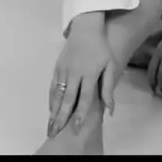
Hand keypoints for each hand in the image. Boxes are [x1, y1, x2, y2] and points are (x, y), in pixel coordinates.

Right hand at [48, 14, 116, 137]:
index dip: (80, 113)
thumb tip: (110, 109)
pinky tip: (51, 110)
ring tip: (51, 126)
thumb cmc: (101, 48)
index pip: (84, 97)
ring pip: (57, 95)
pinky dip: (51, 100)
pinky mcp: (57, 68)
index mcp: (89, 73)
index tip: (76, 127)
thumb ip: (108, 88)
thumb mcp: (110, 65)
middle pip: (67, 99)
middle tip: (56, 132)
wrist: (85, 29)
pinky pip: (52, 87)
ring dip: (54, 111)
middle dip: (62, 117)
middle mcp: (74, 73)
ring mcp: (63, 71)